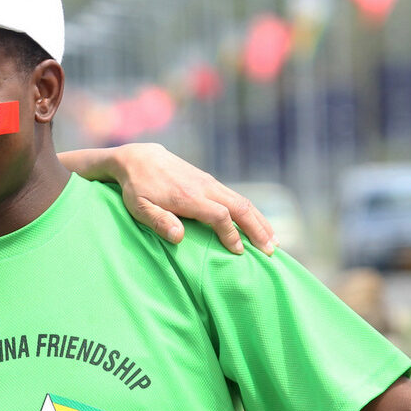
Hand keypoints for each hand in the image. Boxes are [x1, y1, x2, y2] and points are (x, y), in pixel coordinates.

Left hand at [68, 143, 275, 254]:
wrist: (140, 157)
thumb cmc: (137, 187)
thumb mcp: (138, 207)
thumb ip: (158, 221)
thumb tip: (179, 237)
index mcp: (189, 197)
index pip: (220, 216)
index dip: (231, 234)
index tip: (239, 252)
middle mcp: (205, 187)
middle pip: (240, 208)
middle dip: (257, 230)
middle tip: (271, 252)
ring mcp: (210, 183)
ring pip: (243, 201)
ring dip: (260, 221)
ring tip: (274, 242)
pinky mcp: (210, 182)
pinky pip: (237, 198)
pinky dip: (252, 213)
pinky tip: (259, 225)